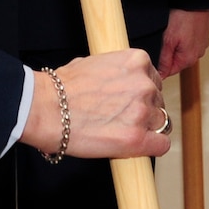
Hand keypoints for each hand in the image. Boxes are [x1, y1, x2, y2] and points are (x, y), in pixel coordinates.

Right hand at [22, 49, 170, 159]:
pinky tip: (135, 146)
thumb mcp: (92, 63)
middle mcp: (144, 85)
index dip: (141, 93)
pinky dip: (151, 147)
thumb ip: (115, 71)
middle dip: (143, 110)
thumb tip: (117, 80)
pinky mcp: (137, 139)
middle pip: (158, 101)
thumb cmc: (61, 88)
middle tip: (121, 117)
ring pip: (160, 123)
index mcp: (137, 61)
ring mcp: (142, 112)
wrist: (46, 109)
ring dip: (145, 128)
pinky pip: (161, 145)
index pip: (154, 80)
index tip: (129, 101)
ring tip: (120, 131)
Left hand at [157, 9, 208, 77]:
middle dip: (167, 54)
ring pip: (182, 52)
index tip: (153, 56)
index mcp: (188, 59)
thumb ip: (164, 60)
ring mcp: (201, 46)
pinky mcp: (202, 37)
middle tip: (161, 40)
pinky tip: (179, 28)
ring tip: (171, 32)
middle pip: (176, 61)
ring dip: (175, 46)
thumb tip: (160, 75)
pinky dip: (182, 38)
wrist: (196, 0)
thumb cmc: (183, 18)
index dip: (159, 66)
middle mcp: (197, 55)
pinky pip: (189, 43)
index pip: (169, 72)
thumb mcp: (168, 40)